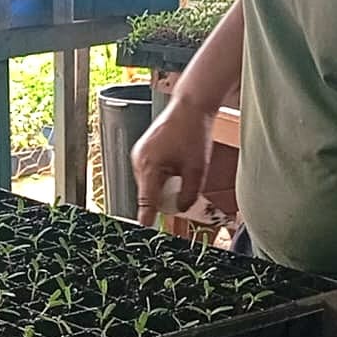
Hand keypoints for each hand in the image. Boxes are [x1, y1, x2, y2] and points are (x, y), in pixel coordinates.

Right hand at [132, 97, 214, 227]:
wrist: (190, 107)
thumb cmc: (193, 132)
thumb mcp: (198, 168)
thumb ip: (189, 194)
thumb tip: (181, 208)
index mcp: (149, 166)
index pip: (146, 200)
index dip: (147, 217)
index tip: (145, 228)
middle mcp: (138, 161)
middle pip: (147, 193)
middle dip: (163, 198)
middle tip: (183, 194)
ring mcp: (138, 155)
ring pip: (148, 184)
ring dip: (163, 186)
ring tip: (181, 172)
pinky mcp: (142, 151)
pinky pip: (149, 173)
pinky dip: (161, 176)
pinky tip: (175, 167)